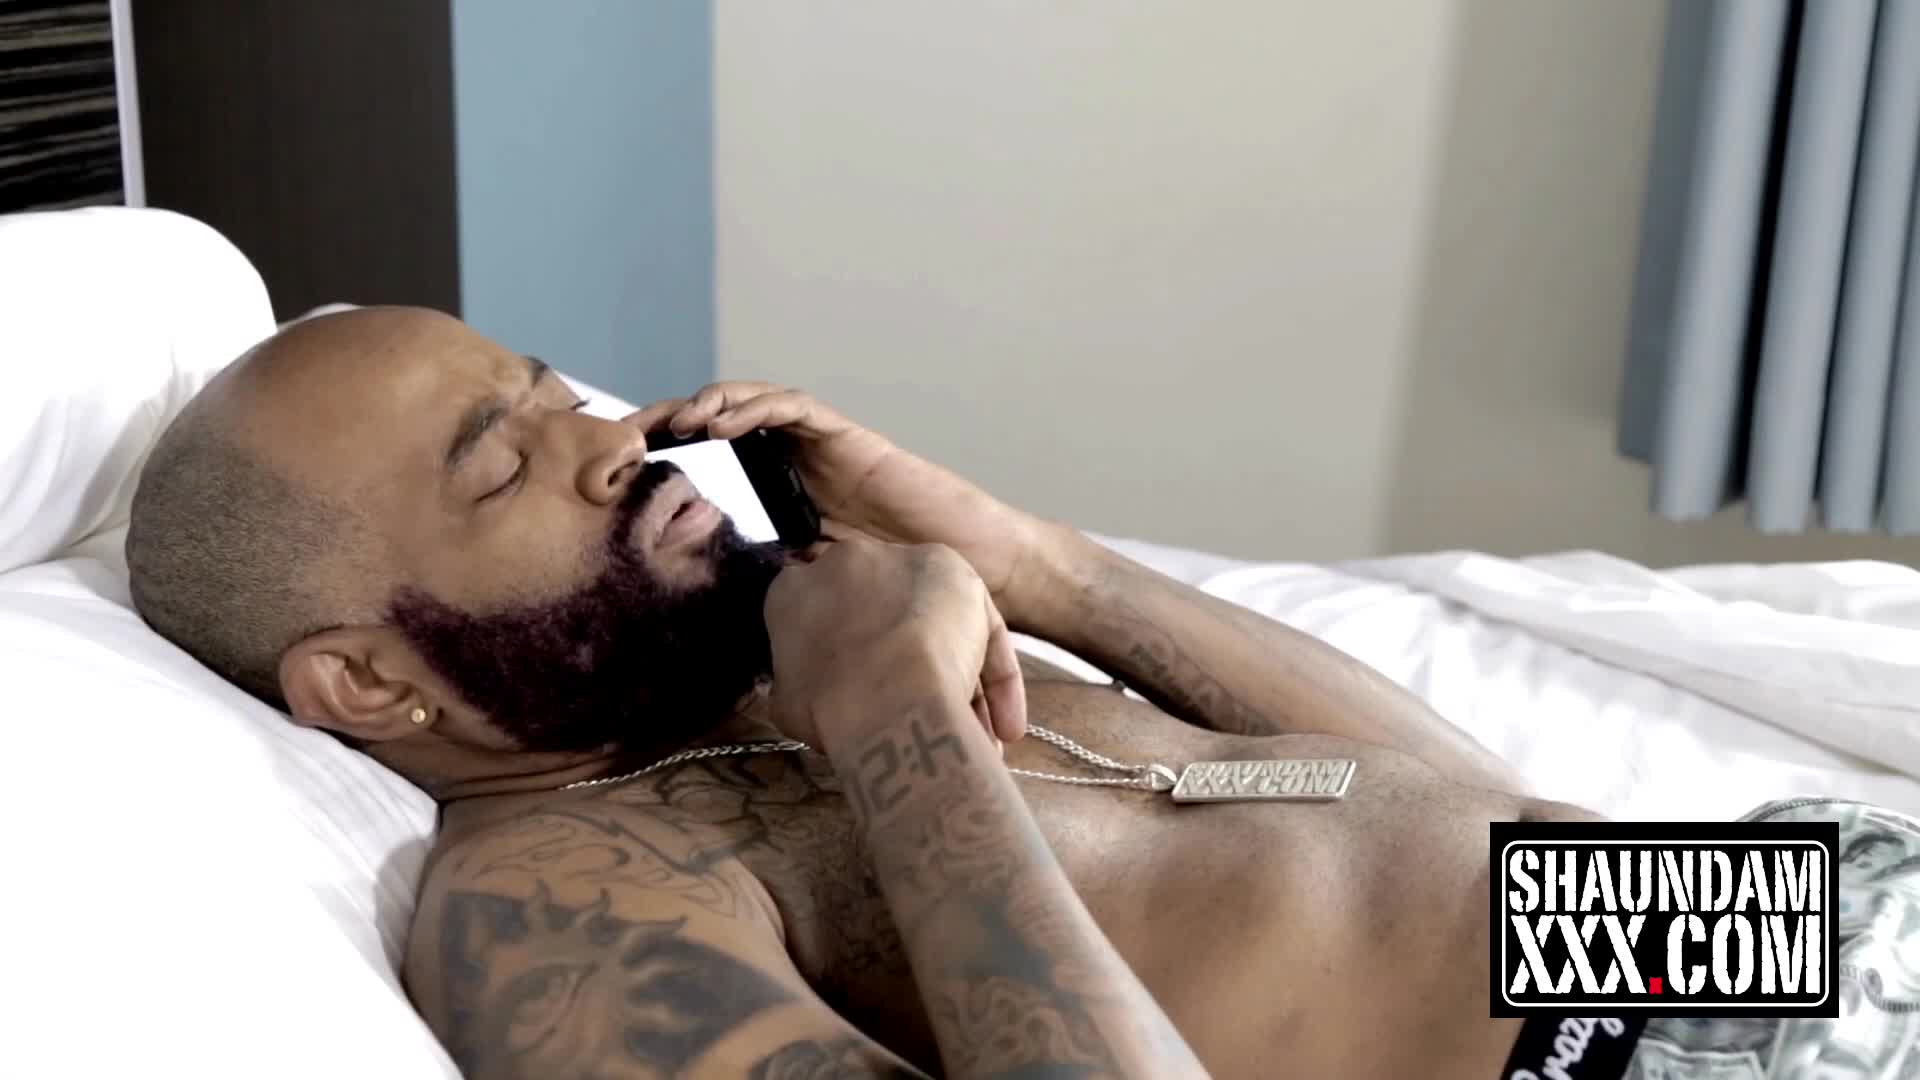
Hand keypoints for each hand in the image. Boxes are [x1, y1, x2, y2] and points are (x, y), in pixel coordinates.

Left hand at [628, 384, 1051, 619]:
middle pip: (722, 424)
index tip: (625, 469)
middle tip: (628, 432)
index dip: (669, 458)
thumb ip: (775, 584)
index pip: (713, 462)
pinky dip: (755, 408)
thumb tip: (715, 615)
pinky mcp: (847, 437)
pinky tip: (722, 425)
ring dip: (709, 406)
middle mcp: (795, 461)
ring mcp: (821, 445)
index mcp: (782, 493)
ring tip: (673, 421)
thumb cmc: (898, 584)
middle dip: (674, 419)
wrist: (966, 568)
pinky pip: (793, 408)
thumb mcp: (815, 588)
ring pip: (752, 404)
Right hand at [761, 535, 1026, 752]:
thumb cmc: (829, 706)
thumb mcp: (789, 702)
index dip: (847, 660)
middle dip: (904, 664)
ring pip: (937, 629)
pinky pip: (981, 632)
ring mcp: (904, 564)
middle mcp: (848, 562)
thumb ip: (800, 684)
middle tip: (923, 715)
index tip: (865, 697)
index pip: (819, 617)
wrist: (883, 689)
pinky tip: (1000, 729)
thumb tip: (808, 692)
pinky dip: (995, 682)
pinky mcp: (956, 574)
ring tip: (975, 738)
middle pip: (883, 617)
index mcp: (796, 588)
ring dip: (960, 684)